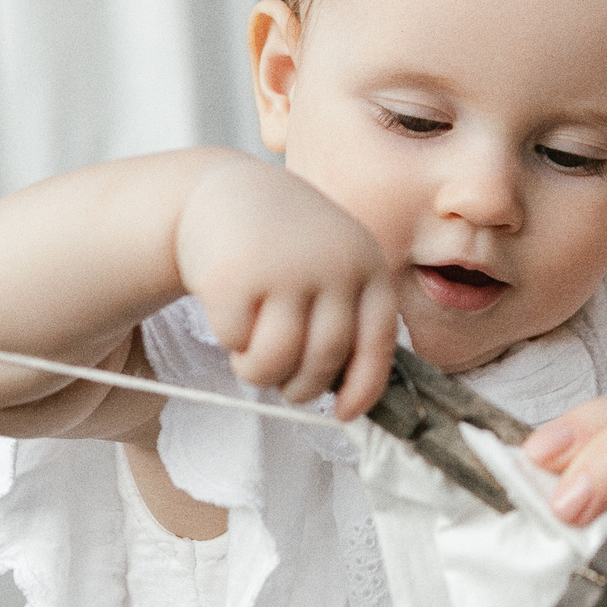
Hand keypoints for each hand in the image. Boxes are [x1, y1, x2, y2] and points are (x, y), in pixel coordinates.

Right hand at [172, 155, 398, 420]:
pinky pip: (235, 341)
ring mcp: (285, 266)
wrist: (229, 193)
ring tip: (251, 354)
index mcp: (368, 265)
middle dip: (300, 387)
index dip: (363, 388)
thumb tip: (351, 399)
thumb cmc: (288, 247)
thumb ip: (346, 318)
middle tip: (283, 384)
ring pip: (277, 361)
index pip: (377, 342)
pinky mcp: (236, 273)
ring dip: (259, 373)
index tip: (343, 414)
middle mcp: (334, 263)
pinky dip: (230, 341)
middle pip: (324, 360)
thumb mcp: (332, 267)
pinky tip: (229, 311)